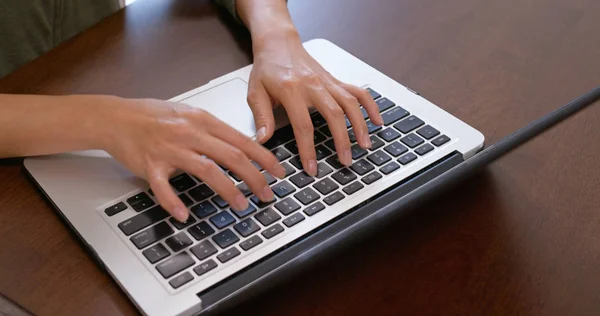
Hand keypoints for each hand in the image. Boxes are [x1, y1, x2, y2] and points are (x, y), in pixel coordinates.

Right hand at [98, 97, 285, 221]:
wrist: (116, 117)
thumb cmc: (153, 116)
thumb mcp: (189, 115)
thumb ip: (213, 130)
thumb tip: (241, 146)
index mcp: (202, 120)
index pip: (241, 140)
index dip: (264, 158)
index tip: (278, 172)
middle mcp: (189, 133)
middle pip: (231, 156)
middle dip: (254, 178)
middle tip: (266, 194)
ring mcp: (170, 149)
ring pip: (206, 170)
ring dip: (227, 190)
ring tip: (241, 205)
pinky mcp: (149, 165)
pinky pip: (163, 187)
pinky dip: (173, 202)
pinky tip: (184, 215)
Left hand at [247, 32, 383, 175]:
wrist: (279, 43)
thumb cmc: (267, 68)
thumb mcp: (255, 92)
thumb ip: (261, 116)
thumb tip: (263, 140)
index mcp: (291, 89)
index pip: (303, 125)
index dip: (308, 149)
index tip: (312, 167)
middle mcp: (313, 84)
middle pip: (333, 114)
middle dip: (342, 141)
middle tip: (345, 161)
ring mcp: (327, 82)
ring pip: (349, 103)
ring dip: (360, 125)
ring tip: (364, 146)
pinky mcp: (335, 80)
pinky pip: (357, 92)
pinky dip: (370, 105)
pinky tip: (377, 121)